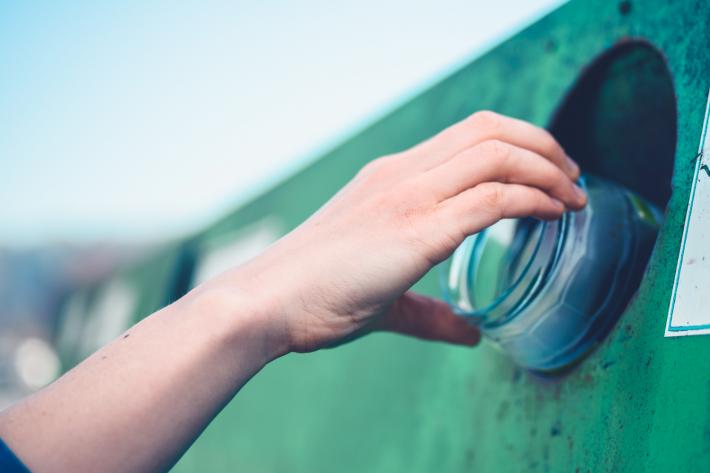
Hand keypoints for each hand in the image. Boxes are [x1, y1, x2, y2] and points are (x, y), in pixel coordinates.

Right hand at [207, 111, 585, 353]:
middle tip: (571, 174)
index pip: (467, 134)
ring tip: (573, 194)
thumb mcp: (383, 295)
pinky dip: (531, 200)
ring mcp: (407, 197)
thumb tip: (470, 334)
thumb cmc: (314, 295)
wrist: (266, 302)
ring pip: (496, 153)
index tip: (545, 170)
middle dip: (542, 144)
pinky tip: (553, 214)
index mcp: (391, 178)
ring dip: (546, 168)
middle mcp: (402, 175)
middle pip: (489, 130)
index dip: (517, 141)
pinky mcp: (415, 231)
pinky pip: (490, 199)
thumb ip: (430, 313)